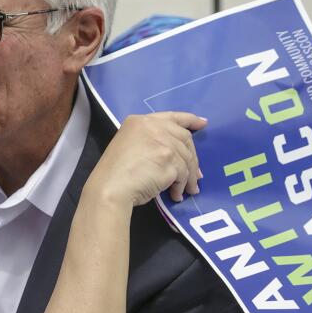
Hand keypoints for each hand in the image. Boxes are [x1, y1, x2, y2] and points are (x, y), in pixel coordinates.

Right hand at [90, 111, 206, 205]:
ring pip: (187, 158)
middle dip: (193, 157)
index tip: (202, 123)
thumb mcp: (128, 145)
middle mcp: (153, 127)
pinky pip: (183, 174)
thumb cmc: (114, 172)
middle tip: (197, 174)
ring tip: (188, 190)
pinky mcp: (169, 160)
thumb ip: (150, 140)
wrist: (109, 188)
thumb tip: (177, 153)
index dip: (190, 120)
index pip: (172, 117)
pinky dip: (182, 186)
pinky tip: (176, 195)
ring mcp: (163, 142)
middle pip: (184, 138)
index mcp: (140, 121)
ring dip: (189, 177)